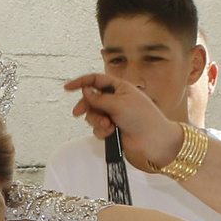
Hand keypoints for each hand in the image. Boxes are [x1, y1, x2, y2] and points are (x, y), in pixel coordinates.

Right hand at [64, 74, 182, 169]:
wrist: (152, 139)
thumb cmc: (142, 117)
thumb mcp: (119, 103)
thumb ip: (99, 98)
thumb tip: (85, 91)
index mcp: (118, 87)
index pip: (95, 80)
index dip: (81, 82)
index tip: (67, 88)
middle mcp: (114, 99)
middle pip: (90, 99)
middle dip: (85, 107)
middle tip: (77, 113)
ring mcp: (112, 114)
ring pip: (92, 115)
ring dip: (97, 121)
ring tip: (108, 126)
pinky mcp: (111, 128)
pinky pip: (97, 128)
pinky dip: (102, 131)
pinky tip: (112, 132)